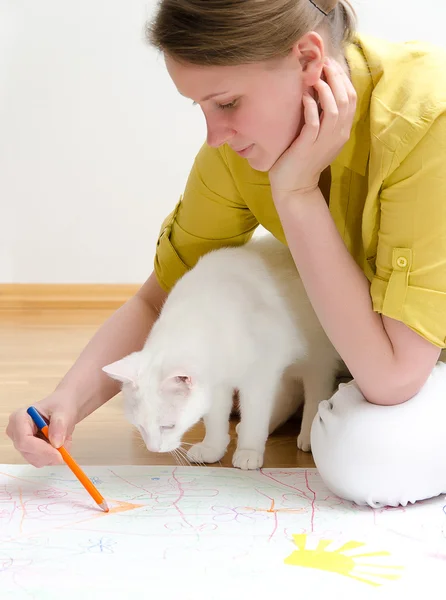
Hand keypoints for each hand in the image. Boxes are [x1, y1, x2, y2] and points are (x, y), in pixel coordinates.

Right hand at [6, 392, 78, 466]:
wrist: (64, 409)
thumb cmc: (61, 405)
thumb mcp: (64, 411)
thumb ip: (59, 426)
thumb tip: (56, 443)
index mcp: (19, 417)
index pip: (24, 440)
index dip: (41, 450)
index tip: (59, 454)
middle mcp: (16, 432)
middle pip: (29, 452)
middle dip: (50, 453)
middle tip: (66, 446)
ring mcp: (22, 443)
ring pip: (36, 460)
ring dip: (54, 454)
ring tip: (64, 438)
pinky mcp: (29, 451)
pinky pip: (42, 461)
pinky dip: (54, 455)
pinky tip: (59, 442)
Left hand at [269, 57, 356, 200]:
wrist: (295, 187)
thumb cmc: (302, 159)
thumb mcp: (318, 136)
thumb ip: (322, 116)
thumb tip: (318, 88)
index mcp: (342, 131)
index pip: (351, 98)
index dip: (342, 78)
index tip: (330, 63)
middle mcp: (337, 135)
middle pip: (346, 99)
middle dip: (335, 77)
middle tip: (323, 62)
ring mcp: (324, 142)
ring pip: (334, 108)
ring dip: (325, 88)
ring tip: (314, 76)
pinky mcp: (308, 147)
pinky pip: (314, 122)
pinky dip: (310, 106)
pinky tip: (304, 96)